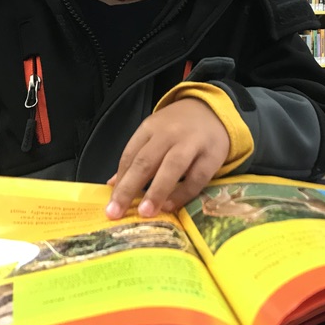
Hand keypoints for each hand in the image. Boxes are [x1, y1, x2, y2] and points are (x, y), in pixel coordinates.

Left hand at [106, 98, 229, 219]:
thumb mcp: (153, 135)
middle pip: (146, 161)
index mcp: (150, 128)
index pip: (130, 155)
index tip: (110, 205)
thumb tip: (112, 185)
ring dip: (156, 191)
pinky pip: (196, 177)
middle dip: (129, 188)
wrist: (213, 111)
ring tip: (144, 213)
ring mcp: (192, 143)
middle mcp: (169, 134)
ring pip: (172, 167)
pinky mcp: (212, 156)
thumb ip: (135, 158)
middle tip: (116, 212)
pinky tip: (169, 206)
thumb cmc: (177, 128)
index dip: (120, 181)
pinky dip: (182, 193)